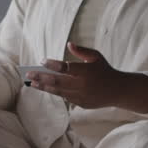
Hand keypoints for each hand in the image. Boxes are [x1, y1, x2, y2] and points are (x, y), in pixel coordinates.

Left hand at [24, 44, 147, 111]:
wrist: (118, 90)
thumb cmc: (105, 70)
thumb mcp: (96, 56)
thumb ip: (82, 50)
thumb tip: (68, 44)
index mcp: (86, 71)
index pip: (65, 67)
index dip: (52, 64)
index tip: (42, 61)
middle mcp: (82, 85)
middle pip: (57, 81)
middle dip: (41, 77)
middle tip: (29, 74)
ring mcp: (81, 96)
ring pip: (58, 91)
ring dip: (43, 87)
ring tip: (32, 83)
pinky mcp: (81, 104)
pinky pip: (65, 97)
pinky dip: (54, 92)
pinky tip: (45, 87)